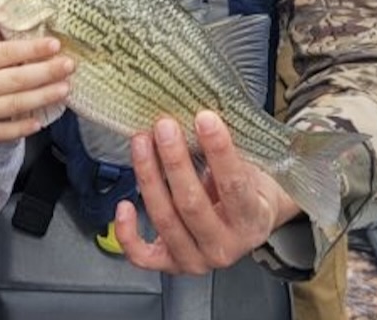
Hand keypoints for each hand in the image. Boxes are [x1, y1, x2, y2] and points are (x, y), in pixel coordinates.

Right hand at [0, 0, 72, 148]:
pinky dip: (19, 129)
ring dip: (41, 98)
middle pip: (17, 81)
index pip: (5, 55)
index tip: (54, 44)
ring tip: (63, 91)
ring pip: (14, 107)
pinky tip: (36, 124)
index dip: (32, 50)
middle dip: (47, 72)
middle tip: (70, 66)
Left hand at [114, 111, 301, 274]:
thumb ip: (230, 150)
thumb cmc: (248, 189)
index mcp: (253, 221)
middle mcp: (225, 247)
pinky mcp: (169, 264)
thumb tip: (203, 112)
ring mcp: (196, 260)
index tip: (205, 118)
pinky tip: (123, 204)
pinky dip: (127, 232)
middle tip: (164, 126)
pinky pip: (142, 256)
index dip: (219, 151)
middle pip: (192, 204)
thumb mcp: (253, 168)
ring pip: (165, 220)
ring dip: (148, 176)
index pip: (234, 186)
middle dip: (174, 160)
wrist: (248, 222)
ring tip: (141, 141)